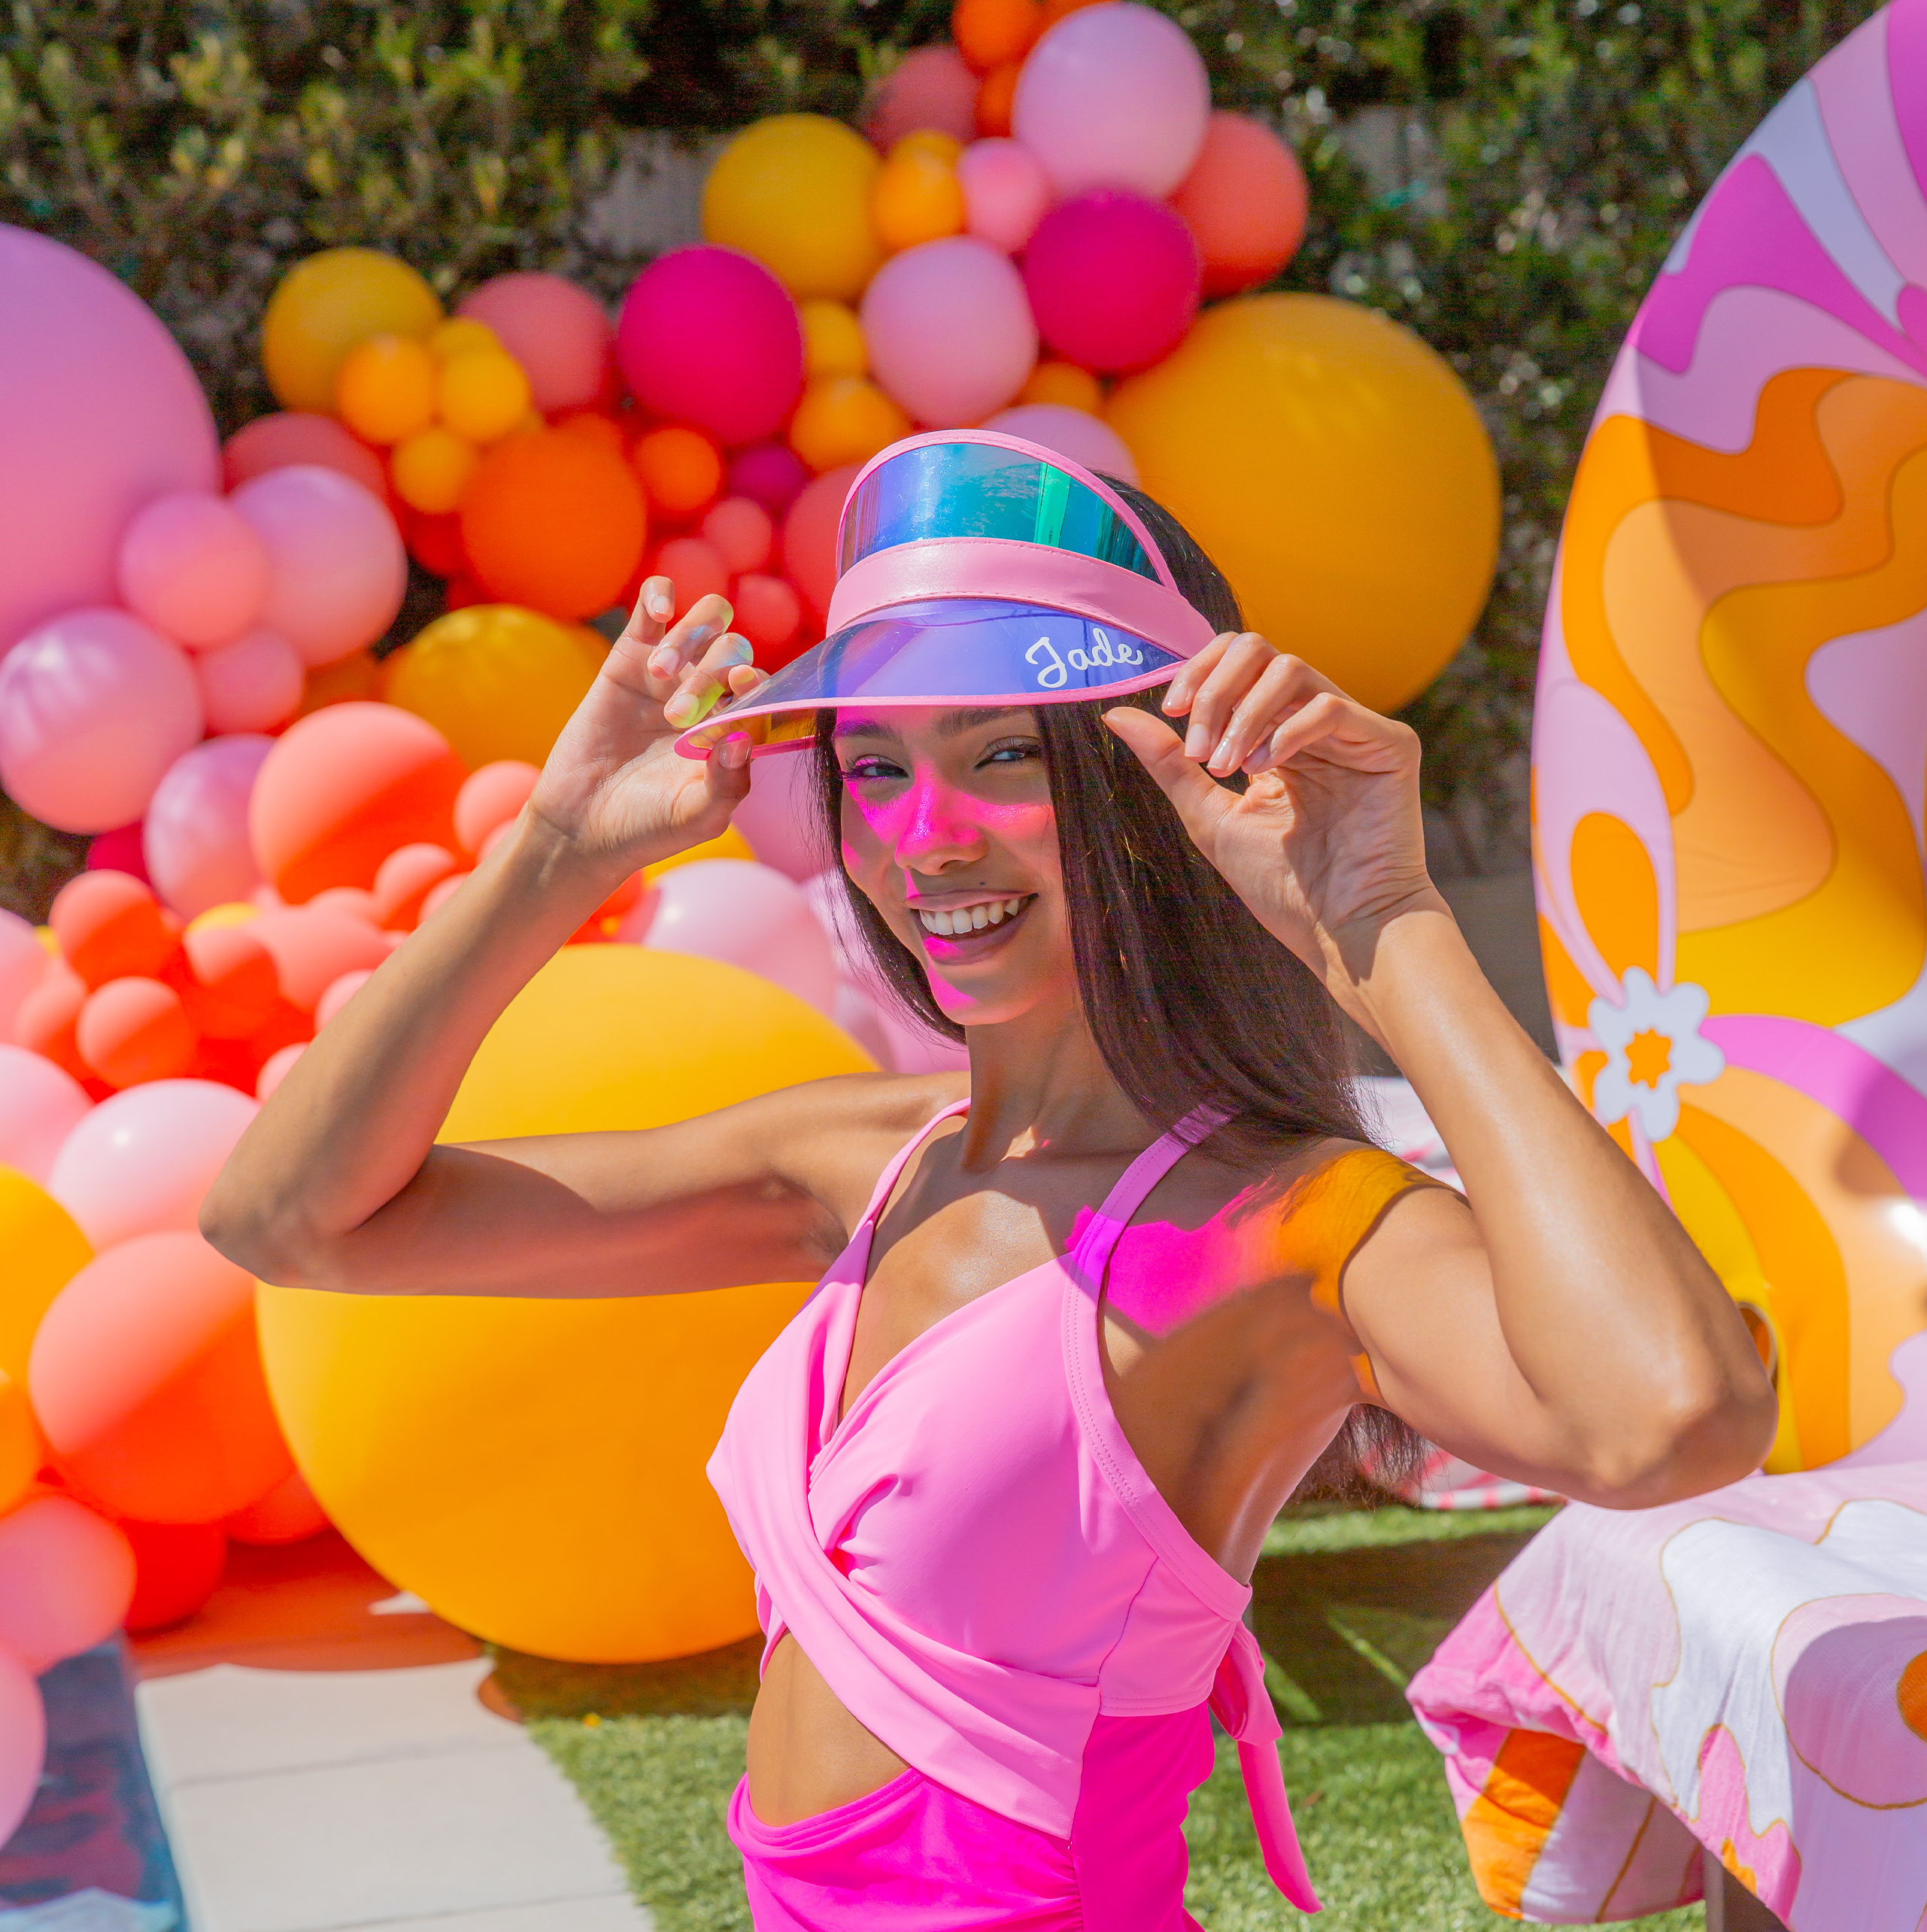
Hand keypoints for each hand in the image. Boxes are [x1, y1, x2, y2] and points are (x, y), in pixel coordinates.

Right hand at [526, 578, 770, 880]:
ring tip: (658, 674)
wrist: (582, 825)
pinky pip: (653, 609)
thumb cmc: (647, 826)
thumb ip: (729, 783)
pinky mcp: (629, 658)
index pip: (762, 688)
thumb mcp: (697, 816)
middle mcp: (709, 696)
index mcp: (734, 728)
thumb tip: (743, 736)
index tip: (742, 686)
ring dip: (689, 638)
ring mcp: (670, 674)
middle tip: (677, 715)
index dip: (758, 680)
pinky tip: (659, 610)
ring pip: (703, 624)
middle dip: (712, 673)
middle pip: (733, 651)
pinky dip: (661, 595)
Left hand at [1104, 633, 1446, 1007]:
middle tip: (1199, 747)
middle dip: (1216, 689)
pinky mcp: (1391, 745)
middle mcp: (1317, 721)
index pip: (1237, 661)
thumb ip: (1170, 763)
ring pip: (1291, 669)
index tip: (1171, 712)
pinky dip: (1285, 732)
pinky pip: (1329, 707)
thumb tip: (1115, 713)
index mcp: (1279, 731)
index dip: (1199, 672)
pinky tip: (1263, 771)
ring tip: (1227, 767)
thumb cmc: (1282, 886)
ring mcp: (1356, 730)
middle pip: (1260, 650)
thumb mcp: (1209, 816)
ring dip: (1244, 714)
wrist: (1340, 930)